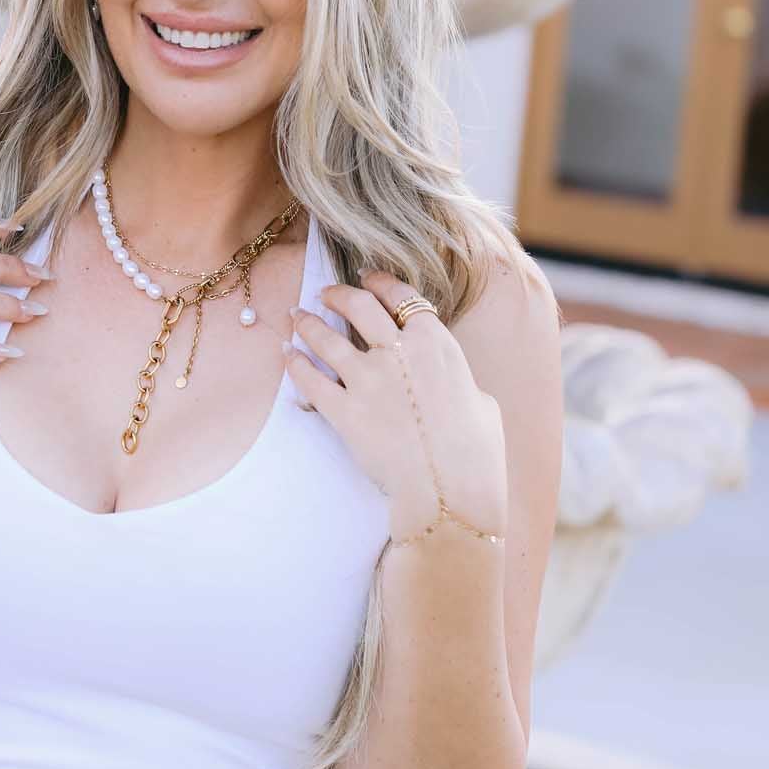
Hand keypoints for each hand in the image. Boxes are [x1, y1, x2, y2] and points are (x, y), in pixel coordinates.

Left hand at [286, 270, 507, 534]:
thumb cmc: (476, 453)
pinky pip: (311, 380)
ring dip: (307, 323)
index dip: (379, 281)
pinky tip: (287, 356)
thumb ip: (459, 382)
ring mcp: (367, 380)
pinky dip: (295, 365)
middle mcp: (397, 352)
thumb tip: (456, 383)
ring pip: (326, 338)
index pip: (401, 296)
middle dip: (337, 294)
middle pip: (358, 306)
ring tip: (296, 316)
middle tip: (325, 292)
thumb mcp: (482, 403)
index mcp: (435, 343)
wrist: (449, 491)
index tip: (365, 277)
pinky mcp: (344, 412)